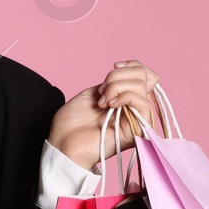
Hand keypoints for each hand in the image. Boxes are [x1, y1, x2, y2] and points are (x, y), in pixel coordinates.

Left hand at [48, 60, 163, 170]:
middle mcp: (134, 108)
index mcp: (125, 99)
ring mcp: (136, 119)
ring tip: (102, 102)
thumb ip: (114, 83)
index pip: (145, 75)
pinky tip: (109, 106)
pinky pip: (143, 103)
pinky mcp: (137, 130)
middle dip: (118, 76)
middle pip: (144, 76)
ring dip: (116, 87)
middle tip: (102, 91)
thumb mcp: (94, 92)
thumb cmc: (73, 122)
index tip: (113, 66)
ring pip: (142, 87)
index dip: (132, 65)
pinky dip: (125, 97)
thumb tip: (130, 75)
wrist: (63, 143)